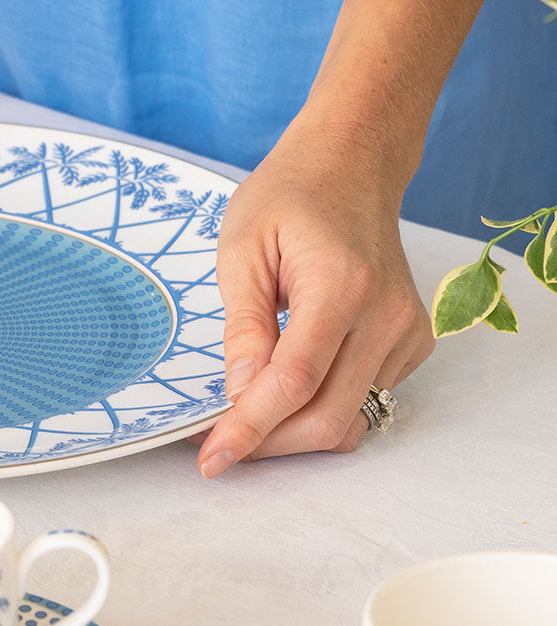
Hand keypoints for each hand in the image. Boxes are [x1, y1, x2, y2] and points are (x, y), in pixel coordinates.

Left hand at [195, 121, 434, 476]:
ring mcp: (407, 331)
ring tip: (247, 414)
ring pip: (349, 418)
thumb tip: (238, 393)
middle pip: (326, 416)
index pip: (293, 382)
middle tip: (218, 444)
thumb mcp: (242, 249)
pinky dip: (323, 405)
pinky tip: (289, 380)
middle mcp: (386, 315)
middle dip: (268, 443)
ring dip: (293, 431)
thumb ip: (243, 325)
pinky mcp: (413, 341)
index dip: (249, 429)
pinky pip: (366, 397)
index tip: (212, 459)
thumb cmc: (289, 196)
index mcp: (340, 287)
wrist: (351, 166)